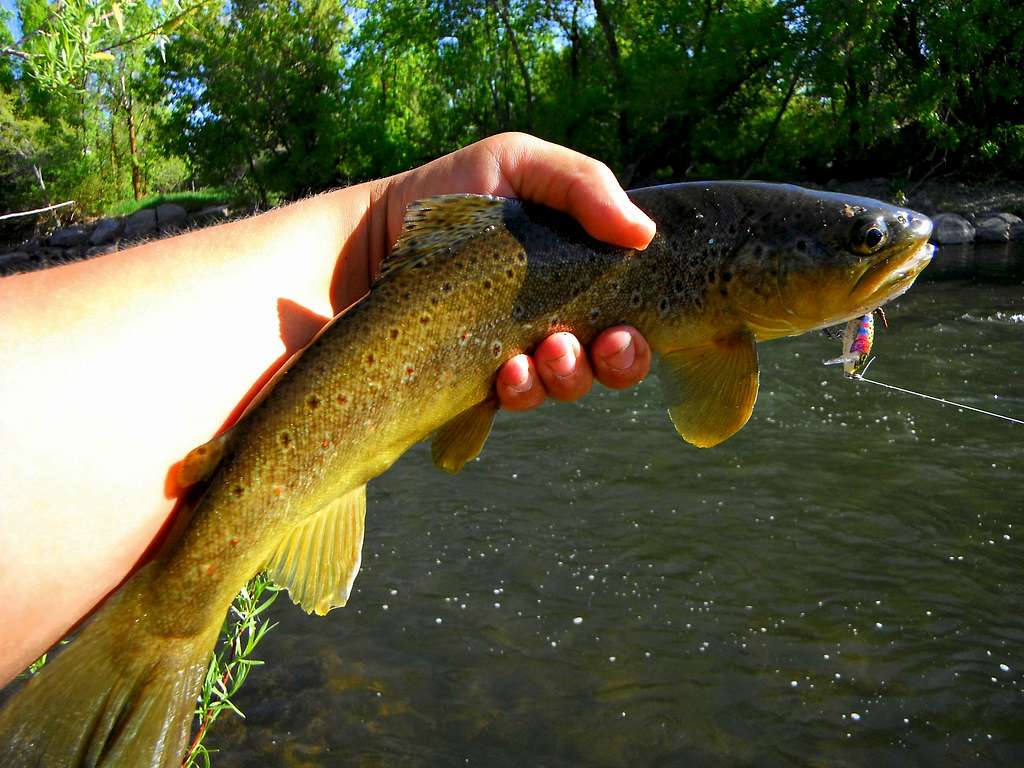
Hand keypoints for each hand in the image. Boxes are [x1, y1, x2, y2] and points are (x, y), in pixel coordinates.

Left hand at [385, 133, 656, 408]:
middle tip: (605, 343)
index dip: (639, 333)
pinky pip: (516, 399)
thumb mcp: (518, 164)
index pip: (629, 317)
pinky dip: (523, 389)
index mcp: (576, 275)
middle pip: (610, 363)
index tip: (627, 327)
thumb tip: (644, 234)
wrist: (371, 236)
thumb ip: (584, 183)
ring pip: (566, 385)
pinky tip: (510, 370)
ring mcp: (518, 354)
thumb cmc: (452, 195)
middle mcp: (555, 320)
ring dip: (570, 374)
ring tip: (549, 351)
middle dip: (618, 363)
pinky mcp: (478, 381)